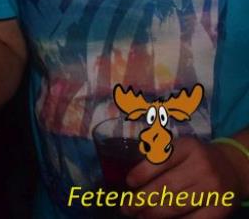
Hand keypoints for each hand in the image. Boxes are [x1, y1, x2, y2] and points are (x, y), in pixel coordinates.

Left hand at [123, 137, 242, 217]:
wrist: (231, 167)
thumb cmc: (194, 158)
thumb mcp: (179, 148)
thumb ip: (157, 157)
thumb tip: (130, 181)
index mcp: (188, 147)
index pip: (161, 161)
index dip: (142, 174)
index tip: (129, 183)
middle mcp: (202, 167)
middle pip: (166, 187)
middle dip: (142, 200)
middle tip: (127, 207)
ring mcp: (213, 189)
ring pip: (176, 205)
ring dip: (153, 214)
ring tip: (139, 216)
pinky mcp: (221, 208)